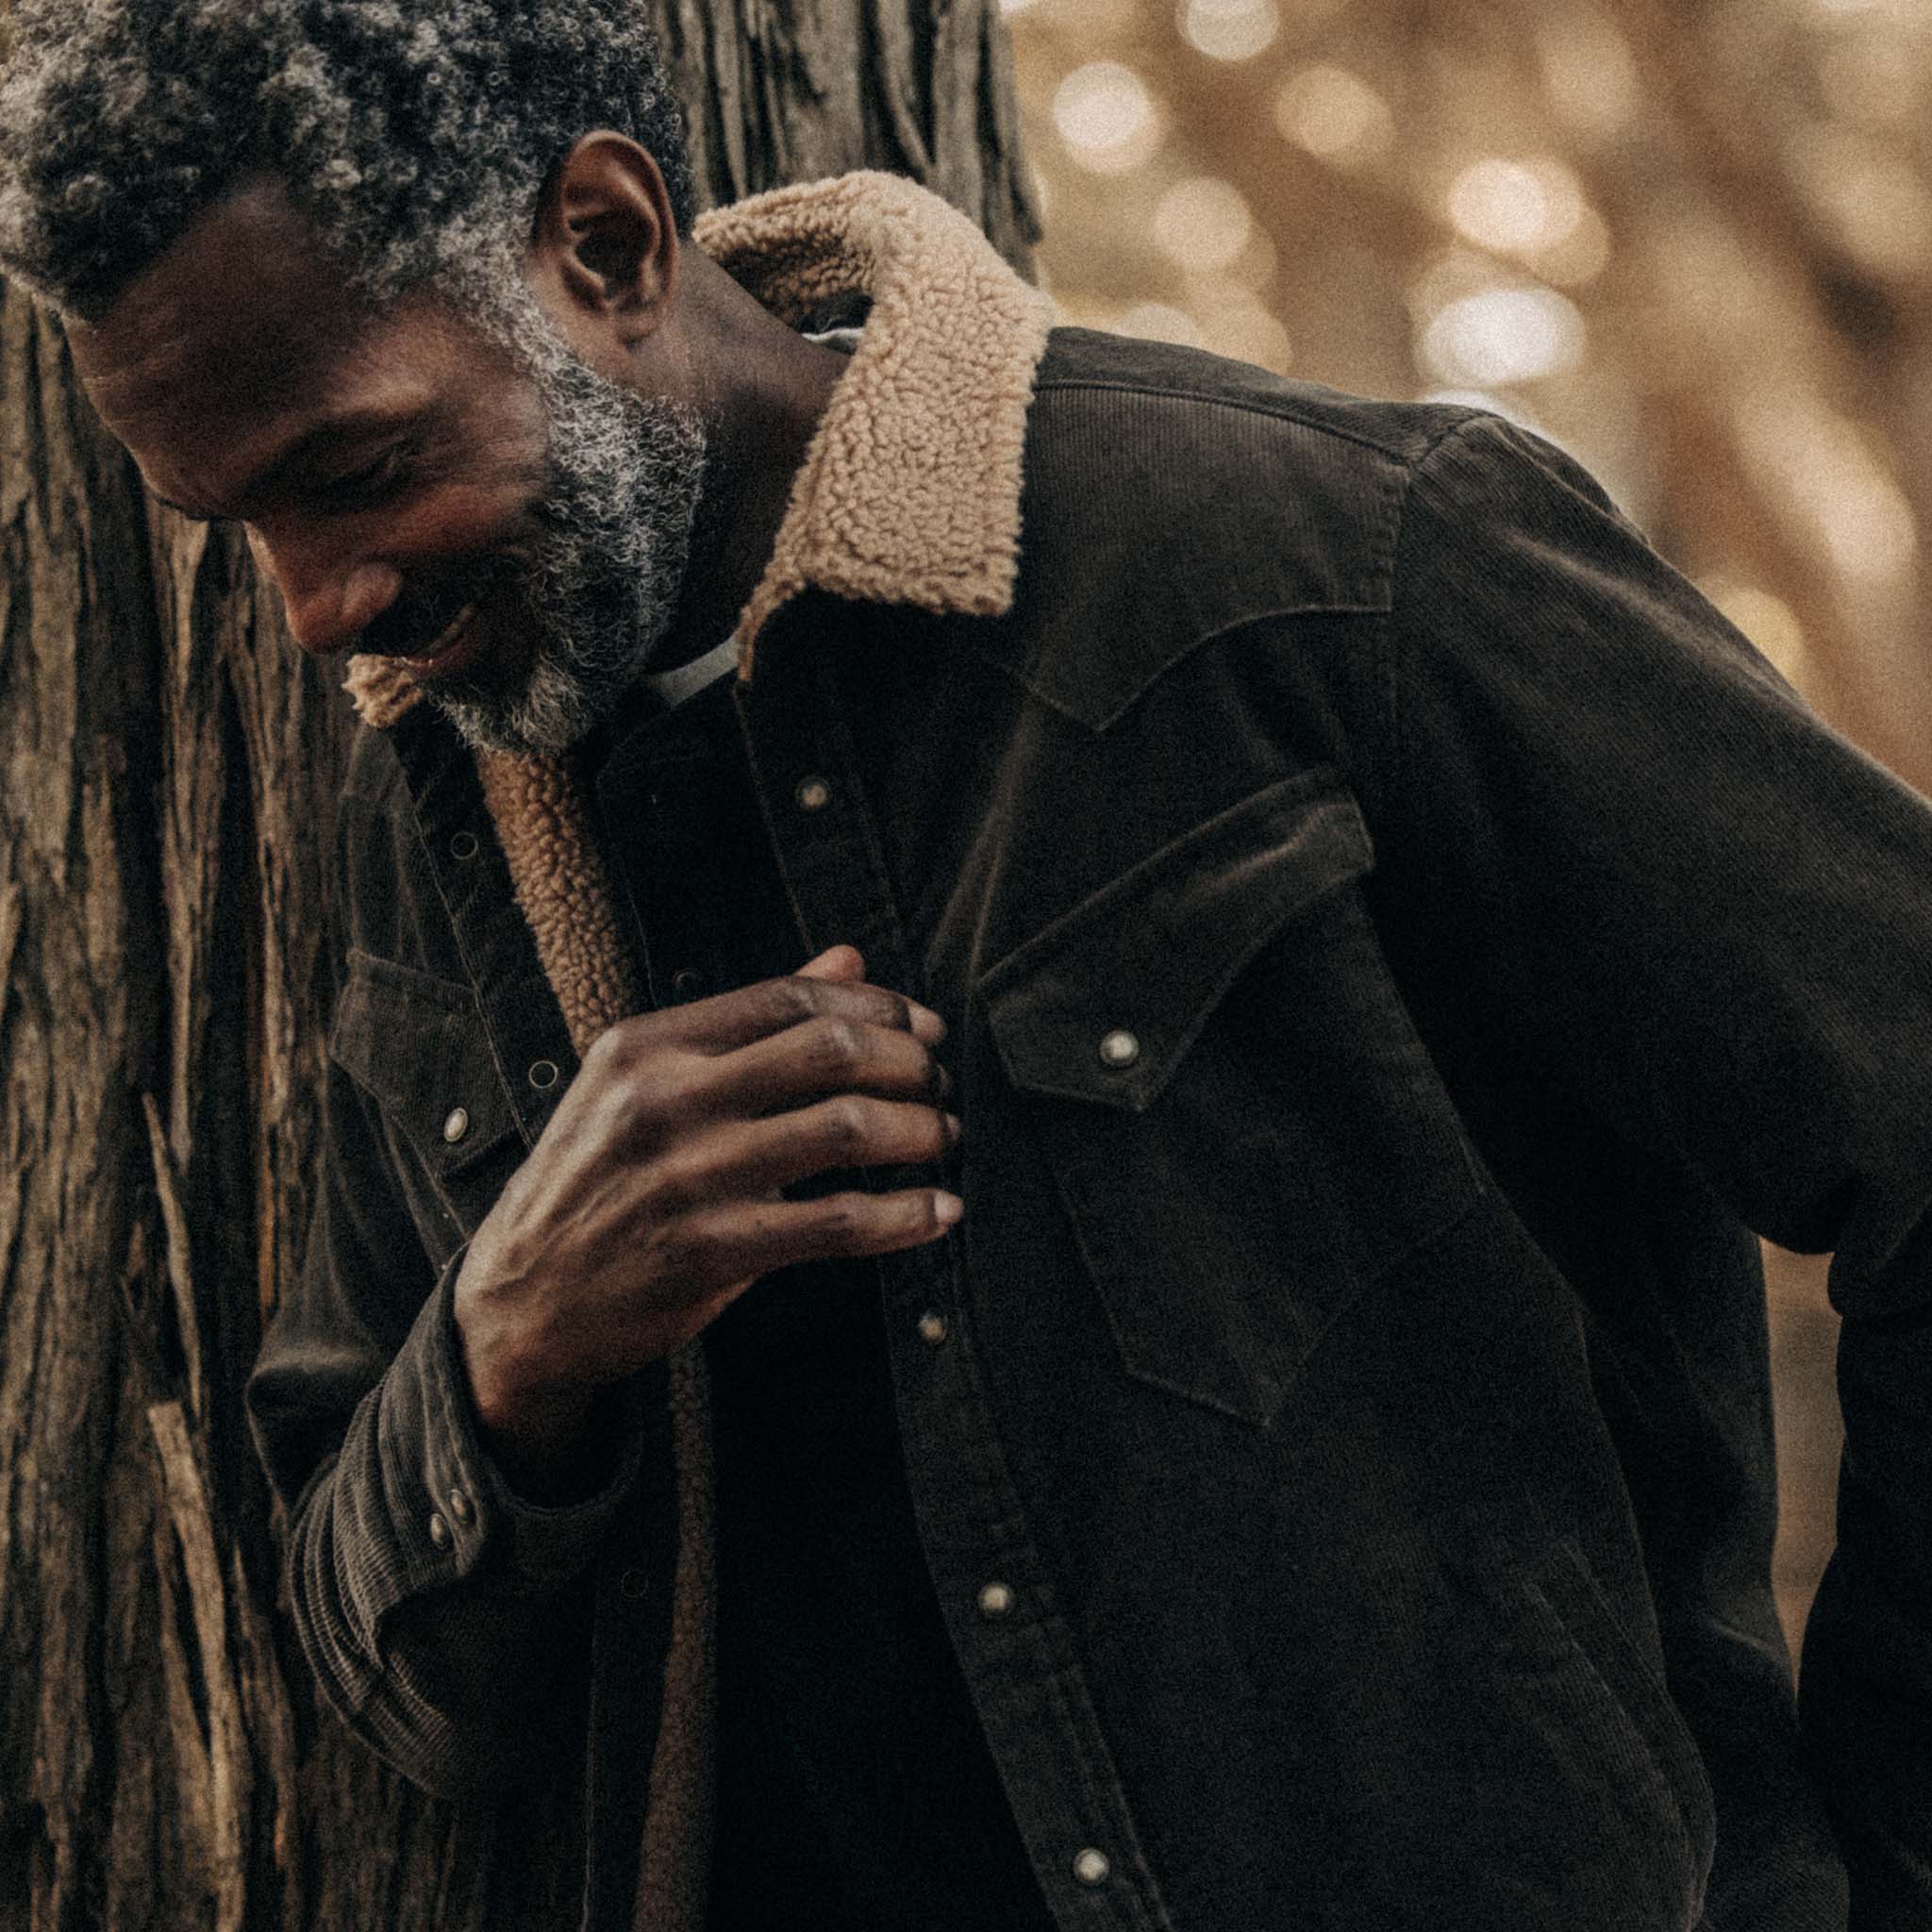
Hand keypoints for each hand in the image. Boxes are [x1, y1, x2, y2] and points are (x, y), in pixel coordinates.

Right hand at [453, 945, 959, 1475]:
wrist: (522, 1298)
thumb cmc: (600, 1179)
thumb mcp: (648, 1083)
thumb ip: (752, 1021)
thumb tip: (850, 956)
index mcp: (647, 1045)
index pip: (789, 998)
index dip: (877, 1008)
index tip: (925, 1028)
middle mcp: (662, 1100)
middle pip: (827, 1051)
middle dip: (909, 1063)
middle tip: (940, 1084)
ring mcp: (683, 1177)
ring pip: (842, 1129)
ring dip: (919, 1130)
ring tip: (947, 1138)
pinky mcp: (707, 1253)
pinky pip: (833, 1223)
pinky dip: (903, 1216)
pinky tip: (939, 1213)